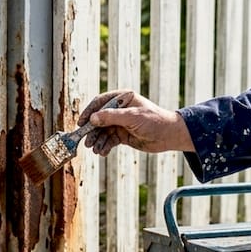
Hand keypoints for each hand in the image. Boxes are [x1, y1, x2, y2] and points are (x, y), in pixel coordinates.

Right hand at [77, 90, 195, 154]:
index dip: (89, 112)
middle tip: (86, 142)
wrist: (169, 135)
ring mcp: (120, 123)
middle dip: (92, 131)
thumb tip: (92, 119)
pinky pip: (109, 140)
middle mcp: (119, 110)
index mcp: (122, 99)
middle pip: (99, 119)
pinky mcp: (122, 135)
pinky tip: (102, 152)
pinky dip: (104, 146)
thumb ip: (111, 117)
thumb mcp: (132, 117)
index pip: (100, 103)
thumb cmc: (154, 120)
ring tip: (95, 150)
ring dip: (97, 141)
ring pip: (103, 132)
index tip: (81, 123)